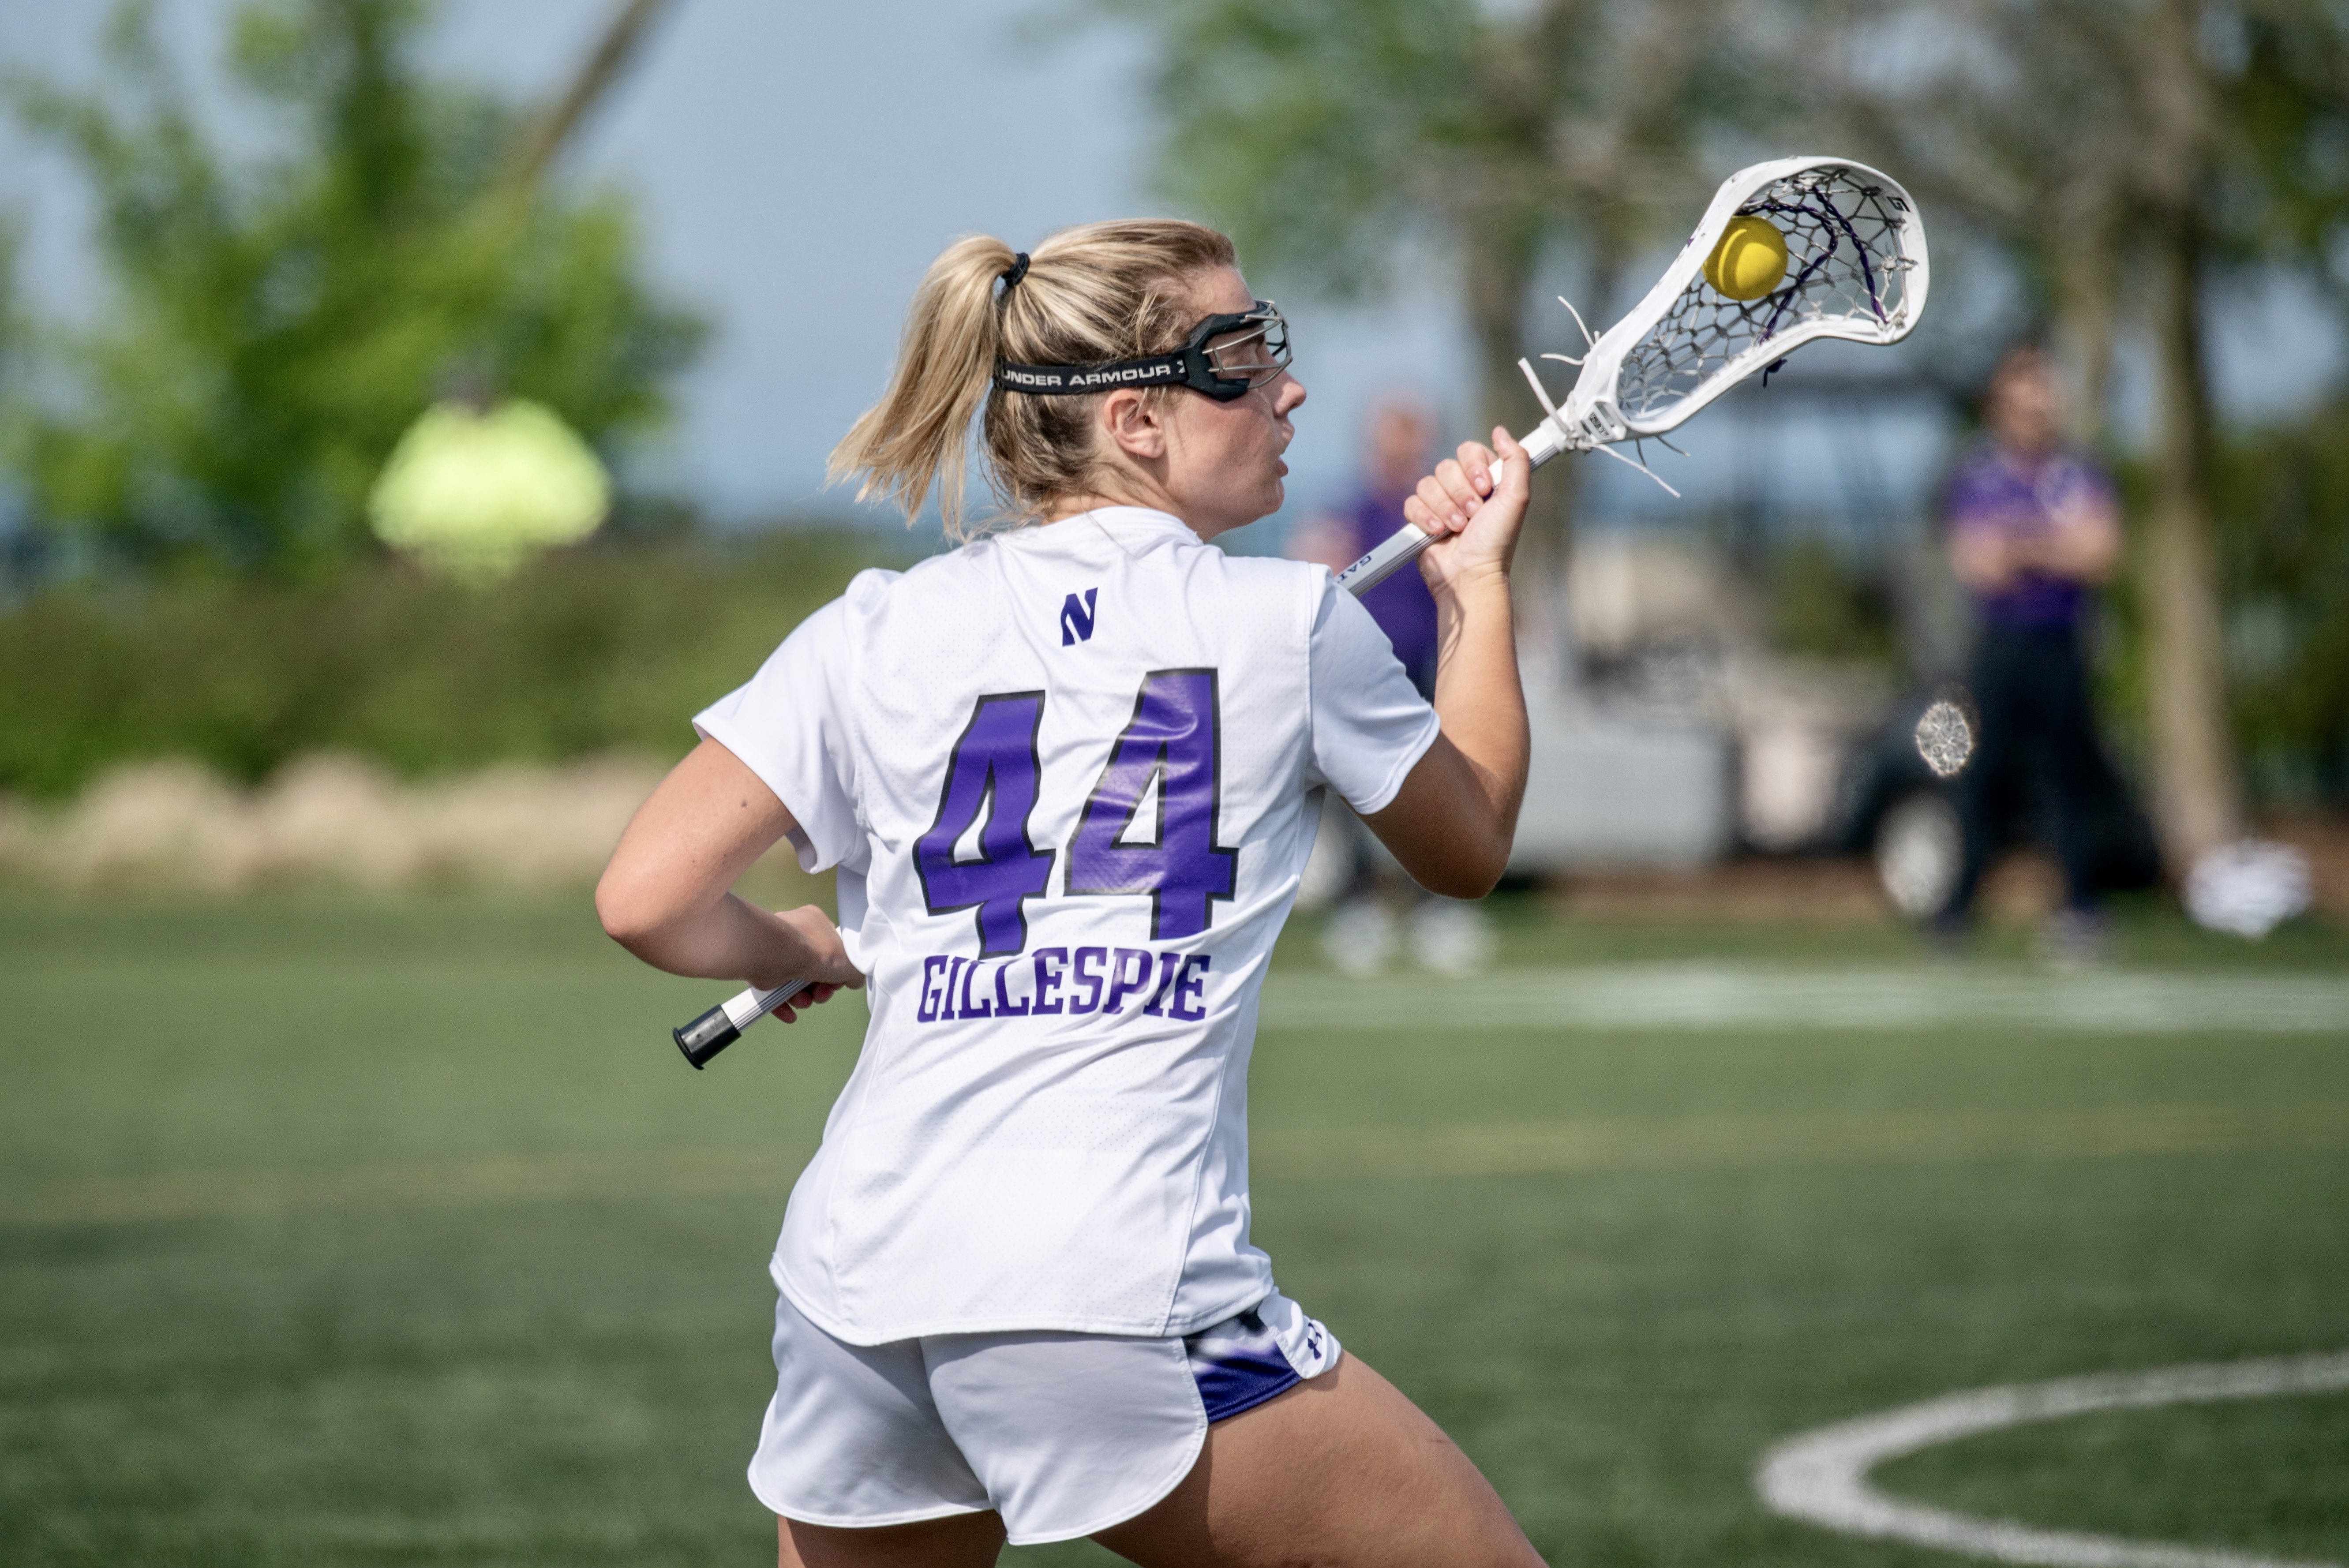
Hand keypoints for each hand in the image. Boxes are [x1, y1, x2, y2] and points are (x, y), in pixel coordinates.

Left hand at [752, 904, 863, 1022]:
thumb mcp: (851, 962)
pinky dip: (784, 1004)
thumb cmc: (814, 951)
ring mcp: (777, 952)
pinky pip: (774, 990)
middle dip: (820, 989)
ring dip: (803, 999)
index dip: (837, 971)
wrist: (776, 954)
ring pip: (795, 983)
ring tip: (803, 1002)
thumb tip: (852, 981)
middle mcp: (795, 934)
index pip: (831, 950)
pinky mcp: (762, 969)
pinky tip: (790, 1014)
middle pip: (814, 970)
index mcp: (816, 923)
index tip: (838, 983)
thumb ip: (856, 973)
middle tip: (821, 995)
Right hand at [1401, 428, 1530, 601]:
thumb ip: (1516, 460)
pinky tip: (1437, 532)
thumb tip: (1500, 431)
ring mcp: (1440, 503)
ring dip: (1444, 508)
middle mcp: (1462, 488)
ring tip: (1458, 528)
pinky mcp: (1420, 518)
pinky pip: (1411, 503)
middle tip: (1473, 515)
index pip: (1469, 450)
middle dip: (1460, 493)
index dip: (1474, 466)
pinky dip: (1424, 517)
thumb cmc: (1497, 541)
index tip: (1486, 488)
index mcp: (1485, 479)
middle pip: (1446, 466)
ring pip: (1427, 484)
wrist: (1471, 574)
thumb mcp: (1517, 498)